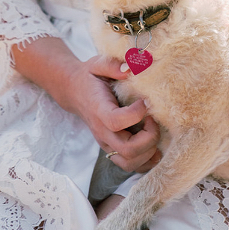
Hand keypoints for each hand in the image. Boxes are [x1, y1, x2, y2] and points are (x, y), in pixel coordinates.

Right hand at [69, 55, 160, 173]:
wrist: (74, 93)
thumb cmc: (89, 78)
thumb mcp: (97, 64)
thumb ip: (112, 65)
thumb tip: (130, 69)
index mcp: (99, 109)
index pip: (116, 121)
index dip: (136, 114)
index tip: (146, 101)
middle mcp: (102, 132)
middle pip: (127, 149)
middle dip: (150, 137)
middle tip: (153, 118)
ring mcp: (107, 143)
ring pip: (130, 163)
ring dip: (149, 152)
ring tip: (153, 130)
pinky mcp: (112, 149)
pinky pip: (130, 165)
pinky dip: (146, 161)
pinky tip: (154, 145)